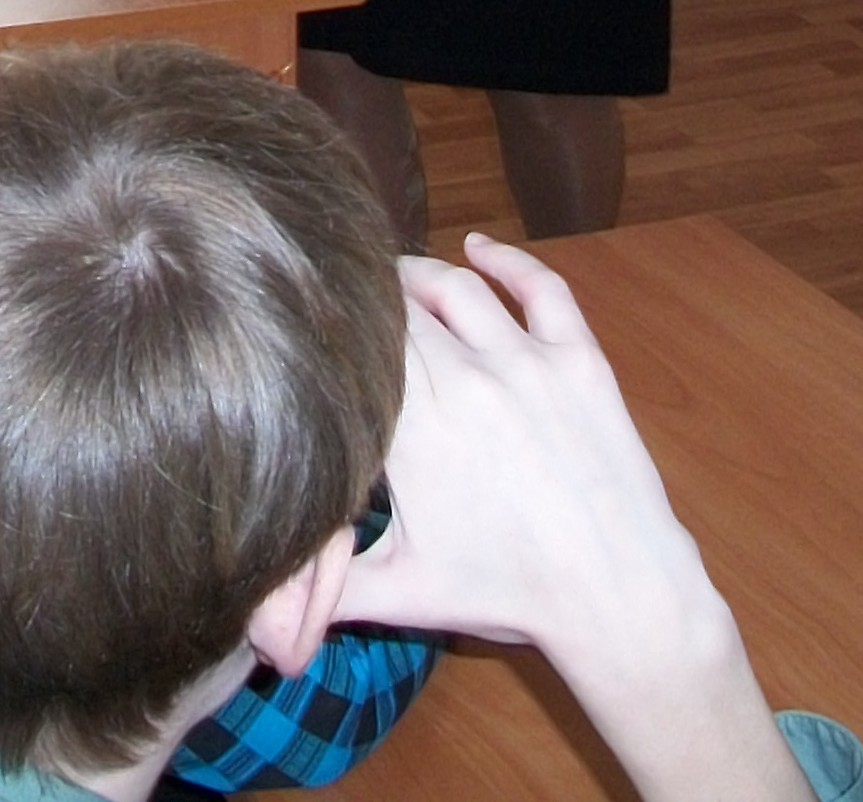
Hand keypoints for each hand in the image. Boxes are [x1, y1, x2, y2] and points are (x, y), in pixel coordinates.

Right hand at [340, 236, 807, 801]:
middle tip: (348, 298)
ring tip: (399, 278)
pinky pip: (541, 288)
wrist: (617, 594)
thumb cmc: (508, 594)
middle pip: (401, 306)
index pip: (358, 344)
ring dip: (423, 276)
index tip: (306, 320)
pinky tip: (480, 249)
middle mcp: (465, 377)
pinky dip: (507, 261)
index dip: (331, 326)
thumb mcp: (399, 593)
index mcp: (413, 426)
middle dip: (370, 298)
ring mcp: (527, 361)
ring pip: (459, 288)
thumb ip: (319, 586)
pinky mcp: (580, 359)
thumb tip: (245, 612)